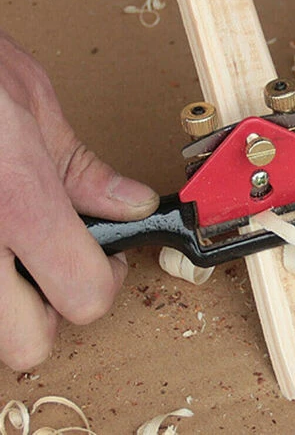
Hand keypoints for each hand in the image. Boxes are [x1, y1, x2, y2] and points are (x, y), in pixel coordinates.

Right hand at [0, 30, 158, 369]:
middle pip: (30, 344)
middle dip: (53, 312)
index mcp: (15, 200)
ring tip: (17, 249)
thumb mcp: (31, 102)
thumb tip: (130, 205)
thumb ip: (83, 168)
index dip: (107, 282)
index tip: (108, 258)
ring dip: (11, 303)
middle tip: (59, 263)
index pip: (86, 294)